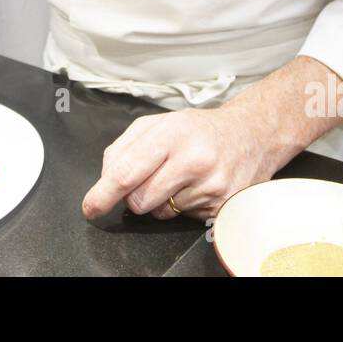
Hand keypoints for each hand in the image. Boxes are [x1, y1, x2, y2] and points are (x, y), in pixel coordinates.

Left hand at [81, 105, 279, 221]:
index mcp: (171, 133)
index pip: (126, 172)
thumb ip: (125, 147)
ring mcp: (211, 185)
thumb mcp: (160, 123)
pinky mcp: (222, 206)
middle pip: (139, 200)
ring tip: (179, 177)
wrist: (252, 135)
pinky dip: (183, 206)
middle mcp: (193, 159)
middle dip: (134, 195)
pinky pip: (183, 218)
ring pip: (160, 212)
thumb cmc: (199, 130)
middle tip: (151, 177)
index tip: (90, 207)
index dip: (102, 194)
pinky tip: (196, 186)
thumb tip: (106, 179)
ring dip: (160, 201)